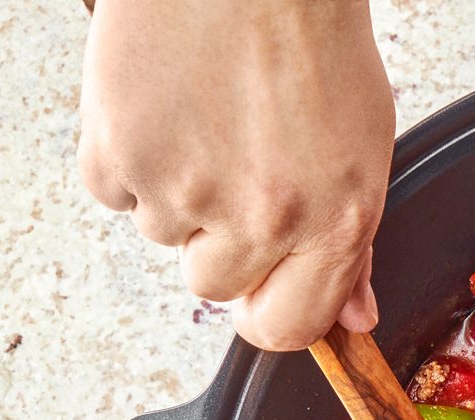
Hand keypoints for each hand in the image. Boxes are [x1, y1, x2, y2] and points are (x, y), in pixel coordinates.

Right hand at [78, 0, 394, 350]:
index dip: (267, 313)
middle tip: (231, 164)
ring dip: (172, 190)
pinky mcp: (121, 153)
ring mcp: (186, 190)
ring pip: (161, 235)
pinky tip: (161, 104)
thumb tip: (353, 315)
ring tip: (201, 116)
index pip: (287, 328)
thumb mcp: (363, 144)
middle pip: (214, 286)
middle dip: (216, 240)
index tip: (259, 292)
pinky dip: (126, 154)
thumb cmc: (307, 37)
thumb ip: (354, 242)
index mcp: (334, 223)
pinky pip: (111, 191)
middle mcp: (263, 218)